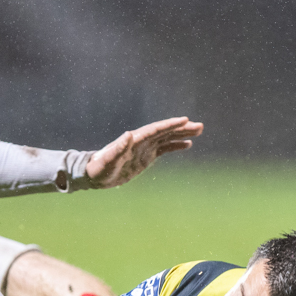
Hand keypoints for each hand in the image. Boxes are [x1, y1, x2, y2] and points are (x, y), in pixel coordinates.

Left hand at [86, 117, 203, 188]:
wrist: (95, 175)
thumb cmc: (100, 168)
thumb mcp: (108, 160)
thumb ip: (118, 148)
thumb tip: (128, 135)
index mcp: (135, 140)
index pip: (156, 130)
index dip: (170, 125)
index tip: (185, 120)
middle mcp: (141, 141)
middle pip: (165, 131)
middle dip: (182, 128)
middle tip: (200, 126)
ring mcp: (145, 148)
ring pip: (167, 138)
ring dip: (182, 134)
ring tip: (198, 130)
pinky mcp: (146, 157)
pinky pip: (164, 149)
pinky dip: (175, 145)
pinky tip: (187, 144)